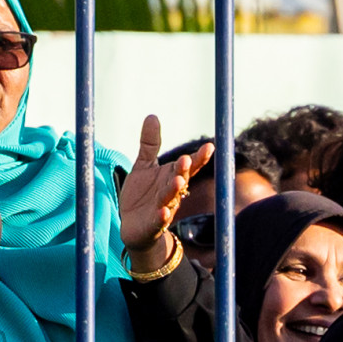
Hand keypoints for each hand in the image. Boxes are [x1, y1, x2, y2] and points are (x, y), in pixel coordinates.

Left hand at [119, 115, 212, 272]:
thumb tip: (152, 116)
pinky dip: (162, 216)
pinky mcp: (153, 224)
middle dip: (184, 170)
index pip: (189, 165)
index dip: (199, 157)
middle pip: (181, 179)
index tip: (209, 146)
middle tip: (186, 160)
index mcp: (172, 176)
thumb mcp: (143, 166)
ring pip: (171, 198)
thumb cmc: (142, 194)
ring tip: (177, 181)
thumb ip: (149, 144)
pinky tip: (163, 211)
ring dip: (174, 190)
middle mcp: (171, 192)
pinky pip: (159, 220)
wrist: (133, 225)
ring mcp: (164, 208)